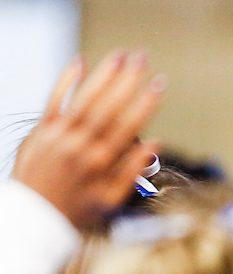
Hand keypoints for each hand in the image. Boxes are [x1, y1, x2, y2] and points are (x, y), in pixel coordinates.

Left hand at [12, 50, 164, 229]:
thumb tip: (154, 144)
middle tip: (143, 58)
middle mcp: (80, 146)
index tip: (159, 84)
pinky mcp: (41, 131)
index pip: (129, 125)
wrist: (33, 218)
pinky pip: (54, 100)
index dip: (145, 102)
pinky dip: (67, 80)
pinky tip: (80, 62)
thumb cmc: (75, 211)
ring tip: (120, 55)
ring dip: (103, 75)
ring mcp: (58, 136)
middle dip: (127, 80)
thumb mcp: (112, 200)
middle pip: (108, 106)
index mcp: (101, 163)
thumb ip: (133, 171)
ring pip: (84, 99)